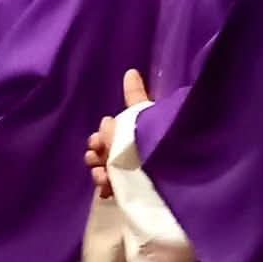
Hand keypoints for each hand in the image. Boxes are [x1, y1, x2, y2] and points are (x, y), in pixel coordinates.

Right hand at [86, 69, 149, 198]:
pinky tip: (108, 189)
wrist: (166, 179)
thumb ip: (135, 96)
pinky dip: (106, 186)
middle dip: (97, 150)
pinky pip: (110, 186)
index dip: (106, 129)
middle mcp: (133, 149)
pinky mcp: (130, 189)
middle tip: (97, 154)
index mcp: (136, 131)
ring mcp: (131, 170)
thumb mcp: (142, 118)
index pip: (118, 124)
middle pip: (105, 147)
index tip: (102, 133)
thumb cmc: (151, 144)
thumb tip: (131, 72)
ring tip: (104, 175)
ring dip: (99, 169)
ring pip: (104, 167)